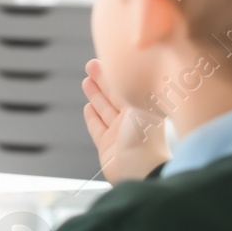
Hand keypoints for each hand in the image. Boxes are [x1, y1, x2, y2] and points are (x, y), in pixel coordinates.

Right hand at [82, 58, 168, 182]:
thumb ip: (134, 87)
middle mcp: (132, 120)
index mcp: (143, 108)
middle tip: (90, 66)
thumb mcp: (141, 103)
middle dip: (102, 81)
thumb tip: (134, 69)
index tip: (105, 60)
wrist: (140, 169)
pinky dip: (92, 117)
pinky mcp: (106, 146)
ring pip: (104, 110)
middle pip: (114, 96)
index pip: (127, 86)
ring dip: (95, 95)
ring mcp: (119, 134)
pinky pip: (97, 128)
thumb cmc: (146, 138)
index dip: (115, 74)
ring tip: (86, 81)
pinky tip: (88, 108)